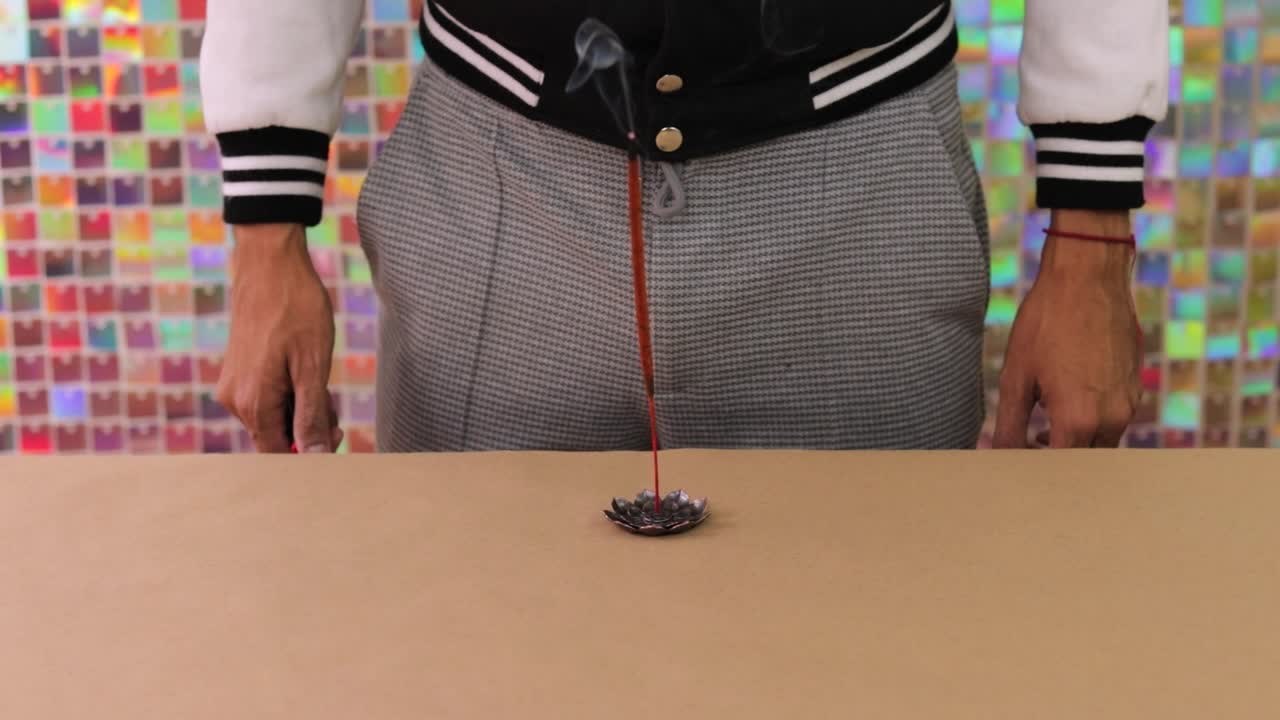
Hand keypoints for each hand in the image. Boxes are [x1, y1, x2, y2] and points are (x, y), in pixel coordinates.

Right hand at [216, 223, 342, 452]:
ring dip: (299, 408)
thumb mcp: (313, 366)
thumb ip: (312, 416)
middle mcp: (235, 400)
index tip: (337, 432)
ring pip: (272, 416)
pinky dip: (288, 392)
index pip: (279, 454)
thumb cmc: (296, 309)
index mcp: (253, 403)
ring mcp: (233, 384)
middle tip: (332, 401)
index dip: (309, 452)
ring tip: (318, 379)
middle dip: (307, 426)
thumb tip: (314, 457)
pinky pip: (264, 397)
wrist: (270, 263)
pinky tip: (302, 369)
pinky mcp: (237, 371)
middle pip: (275, 436)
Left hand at [993, 210, 1141, 447]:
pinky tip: (1065, 404)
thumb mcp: (1017, 376)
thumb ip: (1009, 423)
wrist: (1088, 278)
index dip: (1032, 469)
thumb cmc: (1047, 323)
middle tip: (1025, 448)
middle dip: (1056, 461)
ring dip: (1074, 444)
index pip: (1056, 468)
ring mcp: (1129, 403)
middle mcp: (1111, 418)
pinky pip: (1114, 420)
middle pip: (1083, 462)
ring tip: (1041, 430)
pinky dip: (1091, 423)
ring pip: (1101, 443)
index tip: (1014, 461)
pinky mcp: (1135, 386)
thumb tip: (999, 454)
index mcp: (1079, 420)